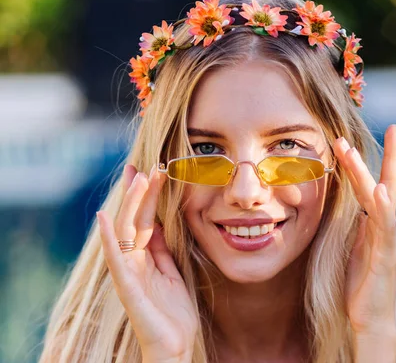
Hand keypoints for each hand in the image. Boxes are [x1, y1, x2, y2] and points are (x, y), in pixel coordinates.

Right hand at [97, 164, 197, 362]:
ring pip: (126, 232)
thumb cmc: (173, 312)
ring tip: (137, 179)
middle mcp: (133, 261)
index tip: (152, 170)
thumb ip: (163, 250)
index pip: (146, 219)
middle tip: (146, 165)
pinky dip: (109, 238)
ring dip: (131, 204)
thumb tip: (161, 224)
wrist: (175, 346)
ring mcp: (128, 273)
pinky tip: (104, 219)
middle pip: (135, 219)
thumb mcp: (172, 272)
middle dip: (140, 192)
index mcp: (145, 257)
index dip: (148, 196)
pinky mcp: (127, 287)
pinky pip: (116, 259)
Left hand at [334, 125, 395, 336]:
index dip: (362, 160)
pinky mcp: (386, 254)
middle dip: (372, 156)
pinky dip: (382, 206)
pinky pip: (384, 226)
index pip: (371, 183)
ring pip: (379, 198)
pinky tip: (379, 190)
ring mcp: (389, 238)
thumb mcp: (354, 244)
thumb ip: (355, 222)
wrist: (370, 316)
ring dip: (366, 173)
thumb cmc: (361, 281)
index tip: (349, 137)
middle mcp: (387, 225)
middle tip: (363, 131)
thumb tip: (350, 201)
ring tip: (352, 151)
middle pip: (379, 183)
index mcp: (377, 222)